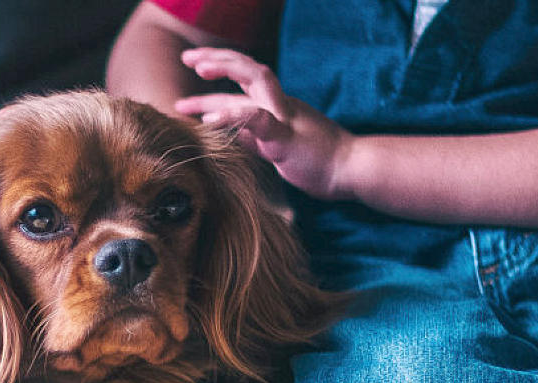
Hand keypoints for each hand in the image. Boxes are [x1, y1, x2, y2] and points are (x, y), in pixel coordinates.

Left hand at [174, 48, 354, 199]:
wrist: (351, 169)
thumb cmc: (317, 160)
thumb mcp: (277, 145)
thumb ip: (253, 135)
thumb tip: (228, 132)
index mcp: (277, 105)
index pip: (244, 81)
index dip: (219, 71)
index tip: (195, 66)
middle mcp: (279, 103)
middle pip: (248, 68)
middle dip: (217, 58)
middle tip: (186, 57)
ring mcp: (284, 116)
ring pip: (255, 80)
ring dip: (226, 70)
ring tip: (197, 71)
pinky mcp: (286, 136)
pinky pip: (258, 119)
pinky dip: (232, 116)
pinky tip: (208, 120)